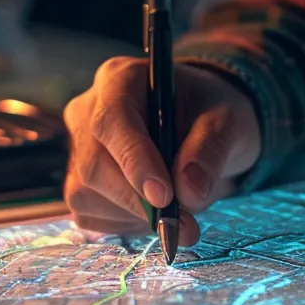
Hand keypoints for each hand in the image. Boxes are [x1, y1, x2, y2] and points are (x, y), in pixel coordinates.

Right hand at [63, 57, 260, 245]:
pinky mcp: (80, 184)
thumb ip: (210, 149)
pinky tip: (154, 213)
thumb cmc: (211, 114)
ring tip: (179, 215)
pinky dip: (125, 225)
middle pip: (93, 166)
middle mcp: (87, 112)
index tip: (164, 196)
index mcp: (119, 79)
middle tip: (185, 225)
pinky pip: (89, 216)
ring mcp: (78, 150)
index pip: (112, 120)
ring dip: (134, 217)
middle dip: (138, 202)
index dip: (135, 160)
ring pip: (85, 196)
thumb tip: (189, 192)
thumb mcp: (226, 120)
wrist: (202, 129)